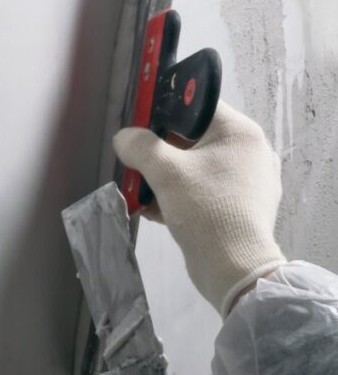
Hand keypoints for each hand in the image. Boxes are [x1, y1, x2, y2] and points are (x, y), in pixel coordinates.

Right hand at [113, 102, 286, 315]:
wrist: (234, 268)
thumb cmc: (205, 209)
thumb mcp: (165, 172)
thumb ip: (140, 146)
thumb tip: (124, 137)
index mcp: (241, 133)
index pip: (197, 106)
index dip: (165, 110)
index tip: (139, 123)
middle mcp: (250, 152)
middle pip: (194, 138)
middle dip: (161, 150)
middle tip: (136, 160)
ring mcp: (248, 182)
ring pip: (196, 167)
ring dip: (166, 176)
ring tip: (142, 190)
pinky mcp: (241, 207)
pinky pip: (204, 190)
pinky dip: (179, 195)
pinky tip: (155, 209)